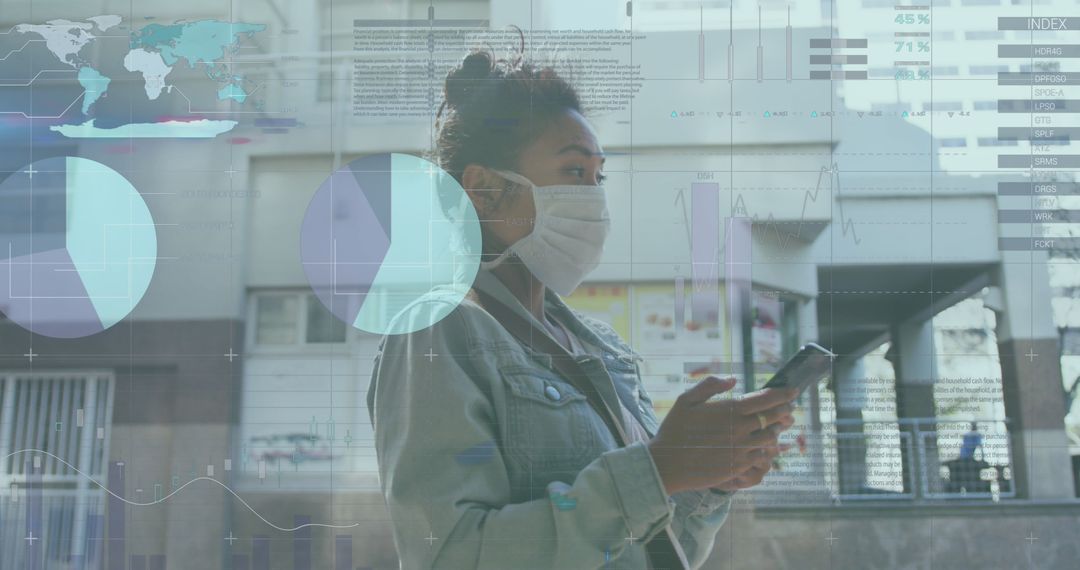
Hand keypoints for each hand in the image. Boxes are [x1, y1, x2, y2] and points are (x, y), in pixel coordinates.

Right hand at [646, 376, 797, 494]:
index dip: (783, 394)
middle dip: (784, 410)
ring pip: (771, 437)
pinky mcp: (740, 466)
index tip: (793, 391)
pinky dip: (767, 449)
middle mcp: (741, 429)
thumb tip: (733, 380)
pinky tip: (766, 446)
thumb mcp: (686, 400)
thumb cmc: (674, 430)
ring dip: (777, 429)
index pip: (766, 399)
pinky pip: (762, 456)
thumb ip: (710, 385)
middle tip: (789, 407)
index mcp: (730, 410)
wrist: (667, 465)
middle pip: (774, 417)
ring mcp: (742, 450)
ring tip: (779, 425)